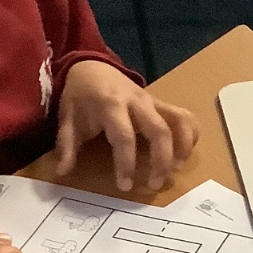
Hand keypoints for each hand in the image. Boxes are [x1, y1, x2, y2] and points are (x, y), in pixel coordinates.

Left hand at [55, 61, 198, 192]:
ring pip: (178, 122)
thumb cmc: (80, 97)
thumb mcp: (68, 119)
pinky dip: (190, 135)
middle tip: (155, 184)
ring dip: (182, 148)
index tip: (125, 185)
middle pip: (159, 131)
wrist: (91, 67)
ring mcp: (153, 101)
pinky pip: (184, 116)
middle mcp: (137, 102)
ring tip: (176, 170)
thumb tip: (62, 172)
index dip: (126, 164)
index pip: (124, 137)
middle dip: (161, 161)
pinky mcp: (162, 103)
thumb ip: (67, 146)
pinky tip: (183, 154)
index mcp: (111, 105)